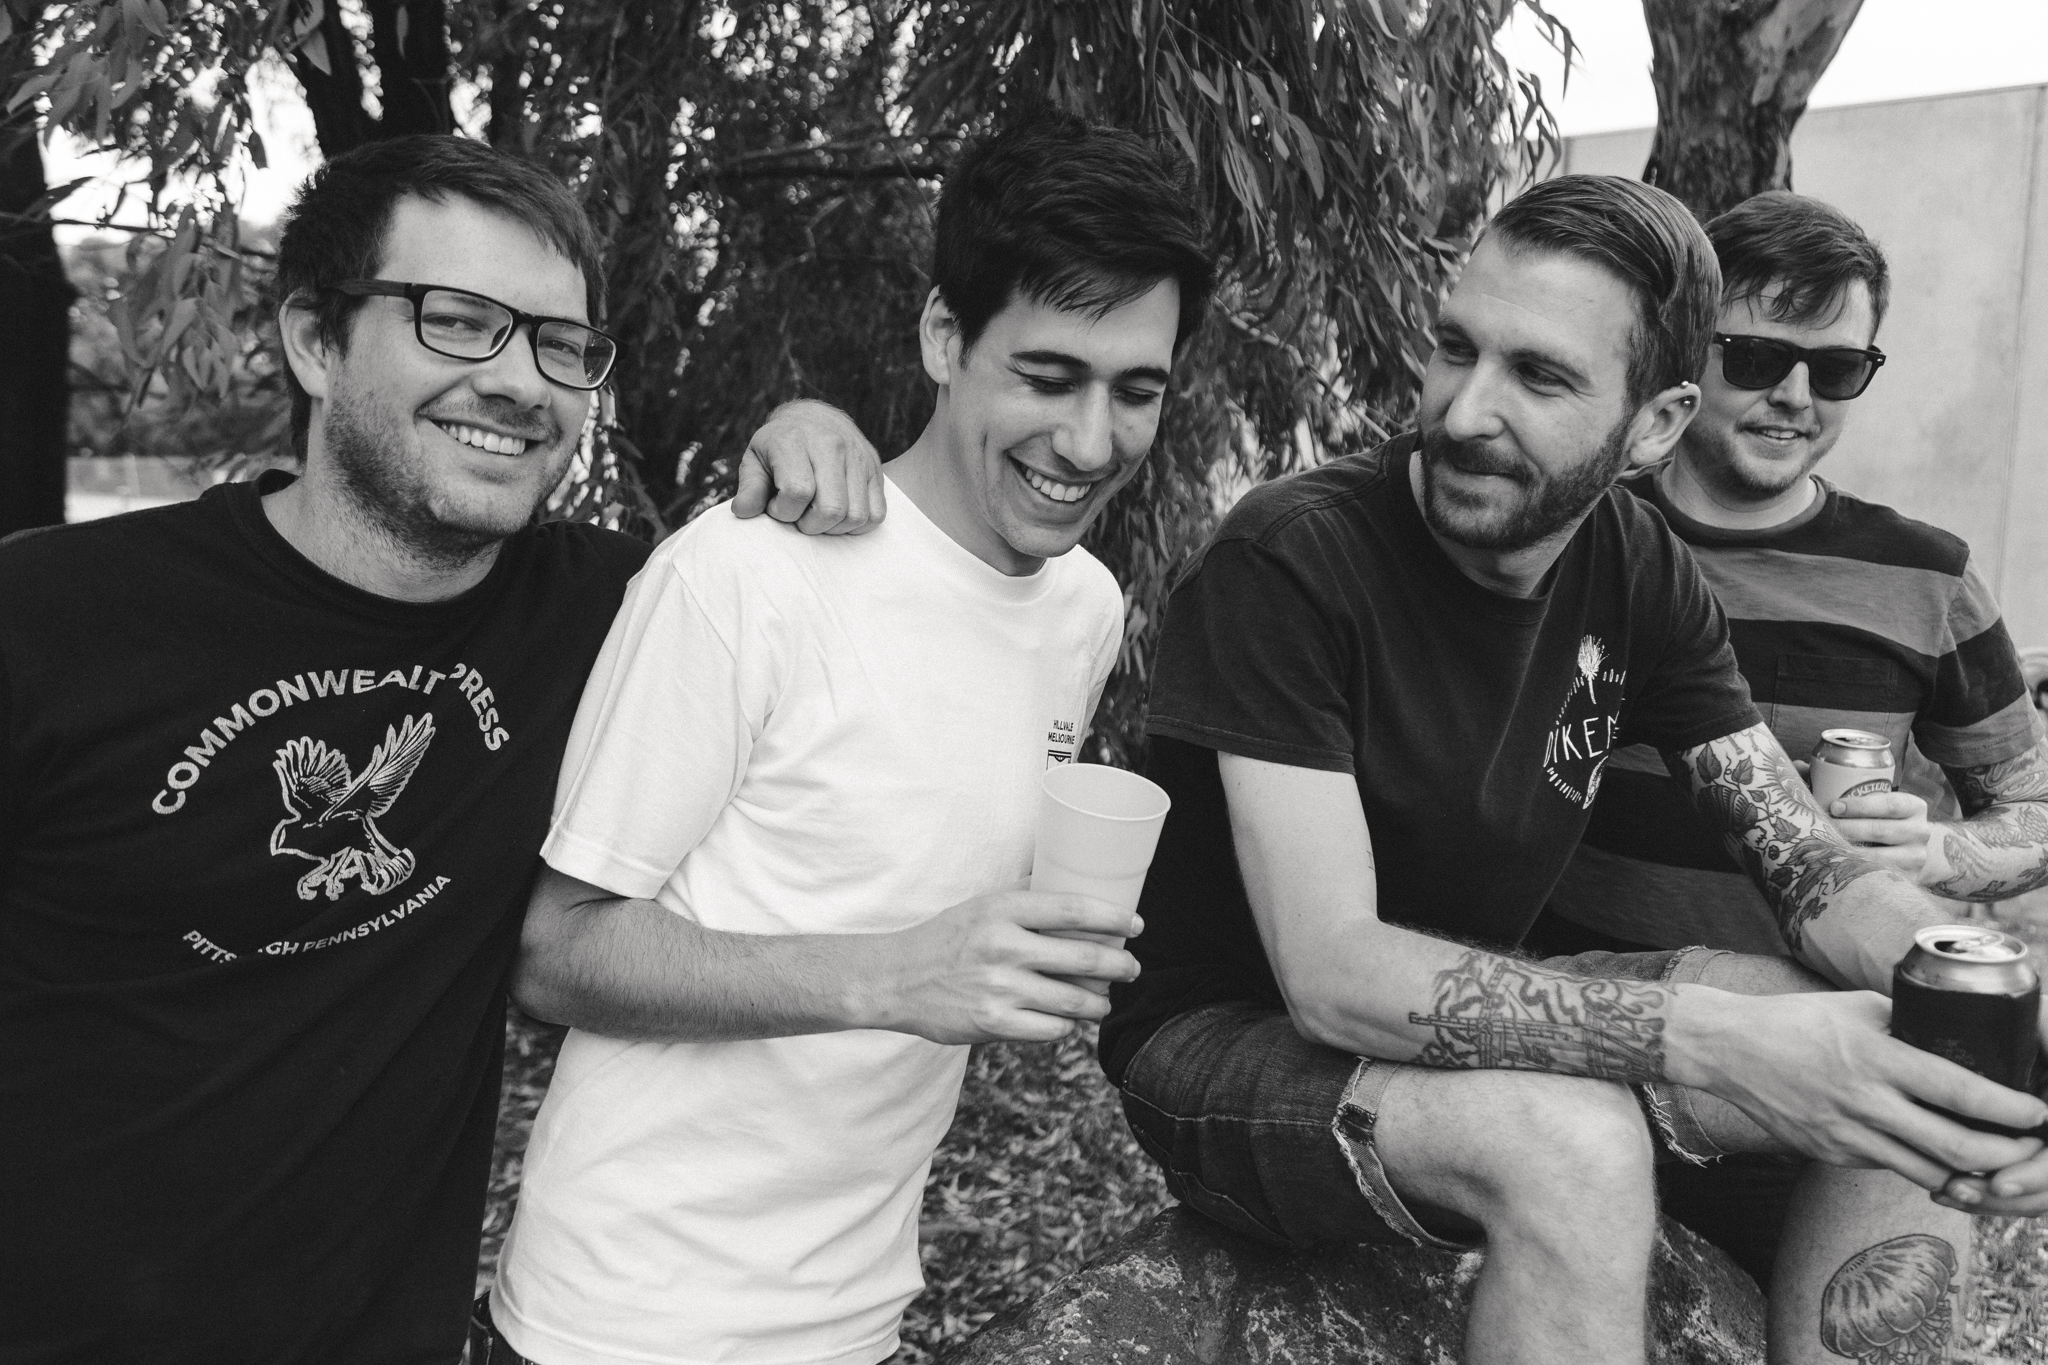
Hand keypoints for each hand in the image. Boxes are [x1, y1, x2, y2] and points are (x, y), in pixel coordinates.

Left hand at [731, 399, 886, 534]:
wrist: (816, 418)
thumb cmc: (780, 447)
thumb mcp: (755, 460)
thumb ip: (750, 487)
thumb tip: (743, 512)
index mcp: (794, 441)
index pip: (797, 492)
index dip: (783, 511)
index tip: (776, 505)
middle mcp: (831, 445)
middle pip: (831, 510)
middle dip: (810, 525)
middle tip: (799, 514)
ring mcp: (858, 457)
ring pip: (856, 516)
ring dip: (834, 528)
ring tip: (818, 514)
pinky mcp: (875, 470)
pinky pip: (875, 515)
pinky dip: (857, 525)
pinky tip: (839, 515)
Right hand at [861, 890, 1141, 1045]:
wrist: (896, 980)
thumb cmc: (946, 938)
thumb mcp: (981, 904)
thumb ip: (1024, 894)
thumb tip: (1070, 877)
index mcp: (1002, 910)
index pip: (1072, 909)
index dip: (1113, 918)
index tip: (1136, 925)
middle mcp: (1003, 947)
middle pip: (1084, 959)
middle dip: (1120, 966)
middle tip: (1132, 968)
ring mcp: (999, 988)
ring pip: (1074, 1000)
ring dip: (1099, 1003)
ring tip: (1104, 1000)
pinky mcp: (993, 1023)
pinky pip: (1051, 1028)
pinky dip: (1067, 1025)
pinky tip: (1068, 1019)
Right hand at [1682, 989, 2046, 1190]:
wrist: (1727, 1047)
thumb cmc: (1796, 1019)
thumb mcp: (1858, 1007)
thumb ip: (1907, 1026)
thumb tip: (1957, 1040)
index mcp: (1874, 1056)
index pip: (1957, 1089)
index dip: (2007, 1108)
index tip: (2037, 1113)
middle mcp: (1863, 1100)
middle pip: (1953, 1147)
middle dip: (2004, 1156)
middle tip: (2030, 1150)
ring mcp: (1845, 1133)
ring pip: (1928, 1173)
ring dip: (1969, 1174)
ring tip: (1995, 1166)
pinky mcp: (1829, 1153)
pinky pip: (1889, 1167)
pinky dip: (1920, 1166)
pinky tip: (1936, 1157)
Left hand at [1828, 788, 1940, 880]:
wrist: (1912, 850)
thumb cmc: (1882, 819)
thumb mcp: (1876, 801)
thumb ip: (1843, 784)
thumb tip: (1797, 766)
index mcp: (1914, 807)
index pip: (1890, 804)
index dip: (1861, 805)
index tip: (1834, 806)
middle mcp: (1920, 831)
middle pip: (1881, 830)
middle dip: (1847, 828)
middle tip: (1822, 827)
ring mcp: (1917, 857)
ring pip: (1880, 857)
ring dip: (1849, 852)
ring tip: (1825, 847)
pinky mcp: (1909, 879)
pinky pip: (1879, 876)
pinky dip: (1857, 872)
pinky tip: (1838, 867)